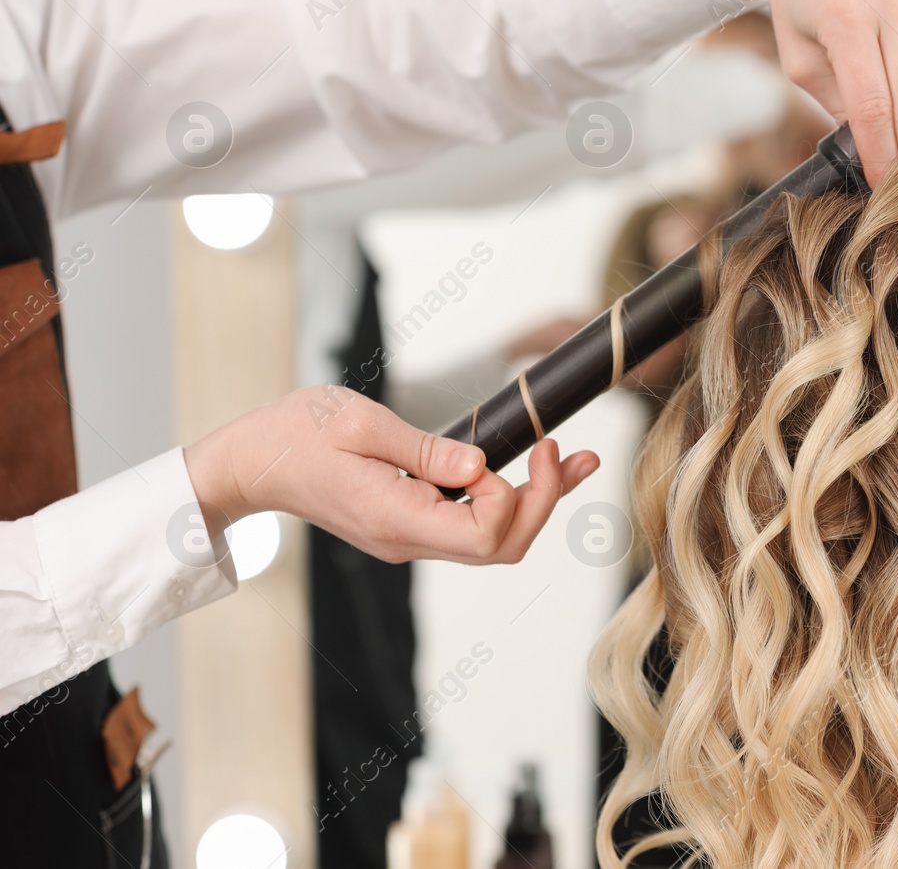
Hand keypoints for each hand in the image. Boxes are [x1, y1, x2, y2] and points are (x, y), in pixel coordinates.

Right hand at [183, 387, 598, 563]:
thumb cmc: (293, 433)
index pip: (486, 535)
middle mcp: (408, 540)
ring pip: (493, 541)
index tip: (526, 448)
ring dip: (538, 502)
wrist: (248, 463)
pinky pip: (472, 525)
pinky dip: (509, 499)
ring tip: (574, 458)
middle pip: (502, 547)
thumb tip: (481, 467)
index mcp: (395, 518)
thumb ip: (425, 450)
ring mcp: (409, 538)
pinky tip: (535, 467)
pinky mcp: (410, 524)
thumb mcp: (360, 423)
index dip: (517, 496)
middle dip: (546, 502)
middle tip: (564, 451)